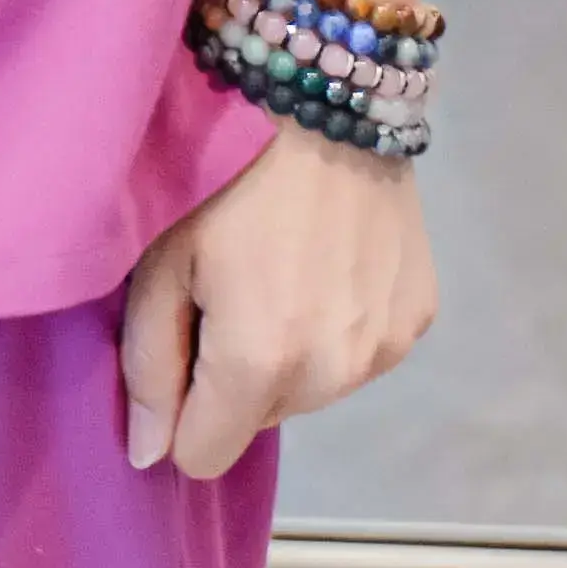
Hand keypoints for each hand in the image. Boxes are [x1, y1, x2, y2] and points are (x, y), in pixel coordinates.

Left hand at [117, 129, 435, 478]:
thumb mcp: (160, 263)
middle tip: (225, 293)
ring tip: (276, 273)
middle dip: (231, 377)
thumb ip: (149, 366)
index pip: (206, 456)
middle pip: (258, 419)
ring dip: (286, 356)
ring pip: (310, 391)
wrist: (328, 111)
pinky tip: (324, 266)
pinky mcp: (417, 322)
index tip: (174, 361)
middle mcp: (334, 373)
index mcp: (261, 363)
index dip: (178, 419)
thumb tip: (153, 456)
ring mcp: (385, 351)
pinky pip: (357, 356)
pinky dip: (334, 328)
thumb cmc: (221, 181)